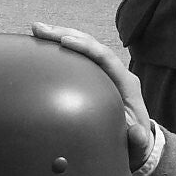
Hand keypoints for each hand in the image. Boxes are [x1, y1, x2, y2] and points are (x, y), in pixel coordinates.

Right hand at [30, 22, 153, 165]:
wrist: (135, 143)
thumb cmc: (134, 144)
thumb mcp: (137, 146)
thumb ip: (138, 141)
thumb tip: (136, 133)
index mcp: (126, 83)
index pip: (105, 57)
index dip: (85, 47)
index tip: (64, 41)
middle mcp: (116, 72)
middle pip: (91, 45)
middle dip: (66, 34)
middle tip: (39, 29)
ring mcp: (105, 73)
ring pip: (83, 47)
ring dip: (61, 35)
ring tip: (37, 30)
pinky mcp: (95, 77)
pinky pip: (78, 58)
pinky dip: (61, 48)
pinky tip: (43, 45)